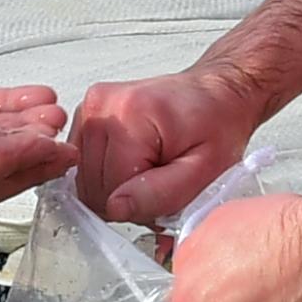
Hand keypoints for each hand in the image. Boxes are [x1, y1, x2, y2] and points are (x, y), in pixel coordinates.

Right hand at [75, 62, 268, 223]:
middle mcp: (103, 105)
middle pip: (93, 188)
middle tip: (161, 179)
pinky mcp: (87, 114)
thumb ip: (161, 193)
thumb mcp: (206, 169)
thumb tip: (117, 208)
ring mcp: (91, 107)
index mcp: (131, 112)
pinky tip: (134, 162)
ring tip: (150, 168)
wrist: (216, 94)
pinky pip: (84, 167)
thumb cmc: (216, 124)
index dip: (143, 204)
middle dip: (128, 197)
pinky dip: (108, 174)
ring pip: (85, 181)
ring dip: (116, 187)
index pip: (113, 191)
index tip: (167, 187)